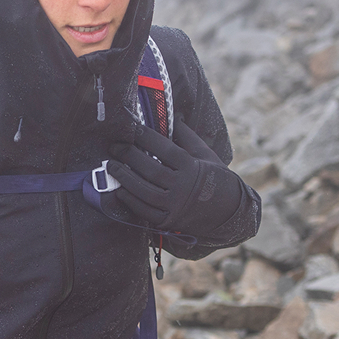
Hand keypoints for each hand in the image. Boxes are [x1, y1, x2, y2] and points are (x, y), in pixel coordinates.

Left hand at [104, 121, 242, 236]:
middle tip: (114, 146)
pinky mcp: (168, 221)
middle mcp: (183, 187)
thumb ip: (186, 137)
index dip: (146, 137)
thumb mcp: (205, 154)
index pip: (165, 149)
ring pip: (144, 191)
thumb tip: (171, 117)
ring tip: (111, 165)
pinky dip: (130, 200)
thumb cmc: (214, 177)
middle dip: (129, 156)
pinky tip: (120, 189)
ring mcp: (174, 206)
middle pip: (151, 169)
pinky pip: (144, 211)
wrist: (228, 212)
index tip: (132, 128)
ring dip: (124, 177)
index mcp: (193, 167)